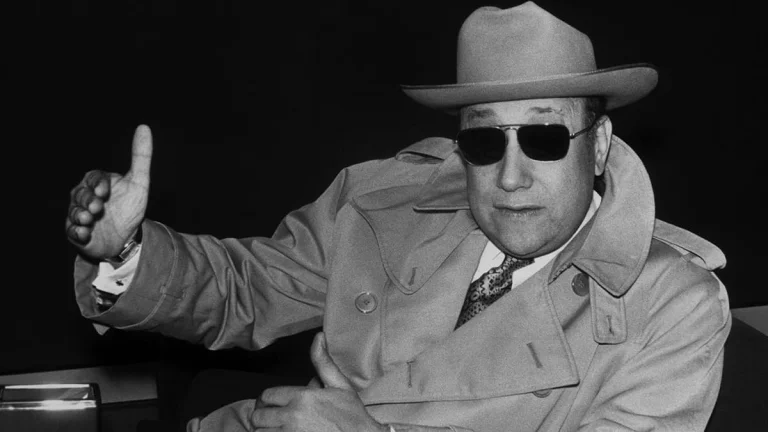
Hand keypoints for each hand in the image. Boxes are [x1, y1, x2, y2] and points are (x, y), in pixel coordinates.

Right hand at [66, 125, 152, 259]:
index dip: (97, 184)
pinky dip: (77, 233)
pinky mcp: (75, 232)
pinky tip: (85, 234)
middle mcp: (84, 197)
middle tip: (97, 208)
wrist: (126, 238)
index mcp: (98, 182)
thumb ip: (141, 156)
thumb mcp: (139, 182)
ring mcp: (77, 214)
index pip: (93, 178)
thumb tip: (144, 127)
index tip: (105, 192)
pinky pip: (71, 231)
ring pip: (73, 212)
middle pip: (80, 195)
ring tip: (88, 221)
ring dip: (80, 216)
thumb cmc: (131, 208)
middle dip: (87, 201)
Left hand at [251, 332, 387, 431]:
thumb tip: (318, 338)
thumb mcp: (340, 385)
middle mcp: (293, 416)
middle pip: (258, 415)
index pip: (267, 395)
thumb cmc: (352, 416)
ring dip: (266, 429)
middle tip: (271, 418)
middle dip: (263, 416)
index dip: (266, 400)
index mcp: (302, 397)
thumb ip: (323, 362)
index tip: (271, 404)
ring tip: (275, 428)